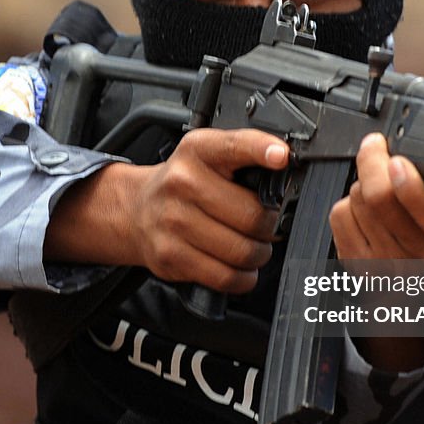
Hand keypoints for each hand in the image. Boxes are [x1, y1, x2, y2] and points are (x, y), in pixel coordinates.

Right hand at [45, 129, 288, 292]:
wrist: (137, 210)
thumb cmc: (184, 184)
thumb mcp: (209, 156)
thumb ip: (246, 157)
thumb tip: (286, 168)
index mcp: (198, 150)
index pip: (235, 146)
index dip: (261, 150)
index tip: (281, 156)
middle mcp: (182, 182)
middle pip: (252, 216)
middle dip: (270, 226)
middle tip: (265, 226)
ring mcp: (173, 221)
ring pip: (242, 251)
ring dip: (258, 254)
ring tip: (250, 245)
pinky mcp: (170, 256)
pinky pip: (225, 277)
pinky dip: (242, 277)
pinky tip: (238, 266)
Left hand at [332, 90, 423, 370]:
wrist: (419, 286)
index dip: (409, 185)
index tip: (398, 158)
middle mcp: (421, 253)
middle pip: (380, 201)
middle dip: (372, 164)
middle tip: (375, 146)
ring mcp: (386, 262)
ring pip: (357, 203)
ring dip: (361, 184)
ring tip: (375, 183)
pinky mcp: (356, 263)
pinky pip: (339, 217)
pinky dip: (345, 203)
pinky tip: (361, 205)